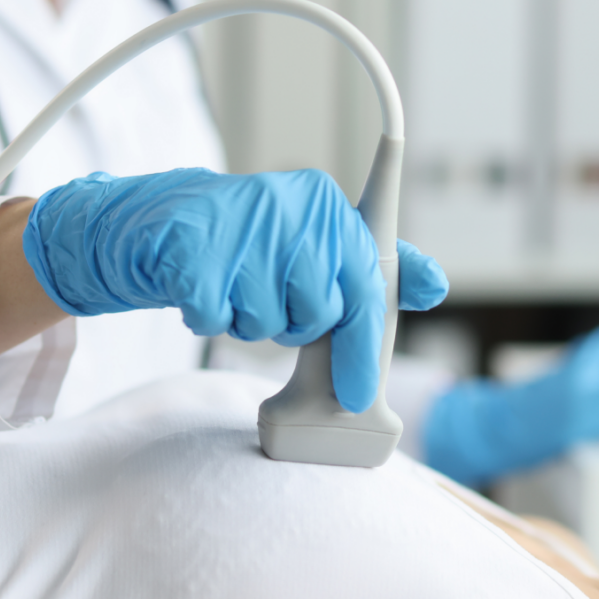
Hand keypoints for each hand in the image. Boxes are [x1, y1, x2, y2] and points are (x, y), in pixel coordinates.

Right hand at [23, 168, 447, 412]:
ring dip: (251, 322)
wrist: (163, 221)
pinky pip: (217, 323)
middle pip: (317, 315)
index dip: (362, 347)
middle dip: (296, 326)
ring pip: (268, 324)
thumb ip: (375, 266)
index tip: (360, 392)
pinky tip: (204, 289)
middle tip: (273, 301)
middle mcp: (292, 208)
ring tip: (236, 285)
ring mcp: (242, 229)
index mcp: (328, 206)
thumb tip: (435, 285)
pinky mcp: (195, 255)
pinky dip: (209, 320)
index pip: (364, 285)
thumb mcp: (317, 244)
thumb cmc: (253, 244)